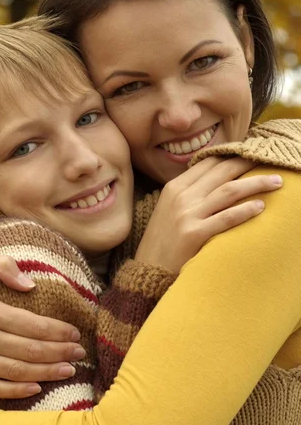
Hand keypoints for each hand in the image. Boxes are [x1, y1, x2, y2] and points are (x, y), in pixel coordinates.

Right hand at [0, 255, 83, 398]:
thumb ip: (3, 266)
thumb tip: (30, 284)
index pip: (32, 325)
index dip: (57, 330)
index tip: (74, 332)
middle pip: (29, 350)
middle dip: (59, 352)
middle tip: (79, 352)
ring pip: (16, 371)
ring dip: (46, 372)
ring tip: (68, 370)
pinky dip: (15, 391)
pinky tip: (35, 388)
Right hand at [134, 157, 282, 272]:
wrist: (147, 270)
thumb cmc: (163, 240)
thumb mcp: (169, 208)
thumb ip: (189, 193)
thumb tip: (217, 180)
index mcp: (175, 187)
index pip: (208, 162)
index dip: (232, 155)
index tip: (251, 153)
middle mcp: (181, 196)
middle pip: (222, 172)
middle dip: (248, 163)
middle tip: (269, 161)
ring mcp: (187, 215)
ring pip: (228, 191)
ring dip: (256, 184)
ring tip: (276, 182)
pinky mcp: (194, 234)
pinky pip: (225, 218)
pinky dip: (245, 211)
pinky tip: (261, 207)